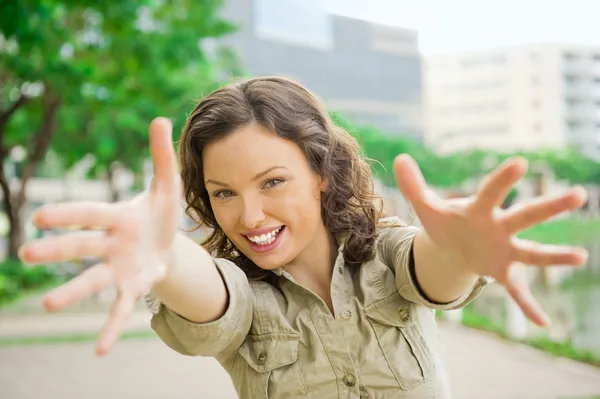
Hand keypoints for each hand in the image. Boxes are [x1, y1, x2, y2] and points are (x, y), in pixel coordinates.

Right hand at [18, 117, 180, 354]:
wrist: (167, 242)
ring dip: (72, 292)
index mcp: (118, 217)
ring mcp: (118, 268)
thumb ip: (161, 155)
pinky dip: (110, 328)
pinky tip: (100, 350)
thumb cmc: (160, 212)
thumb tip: (160, 117)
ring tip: (49, 305)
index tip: (40, 217)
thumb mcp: (167, 185)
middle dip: (57, 250)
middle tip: (25, 252)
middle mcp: (111, 244)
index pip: (91, 213)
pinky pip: (118, 309)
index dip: (69, 215)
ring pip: (92, 281)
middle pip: (82, 247)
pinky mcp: (131, 288)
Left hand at [393, 154, 587, 325]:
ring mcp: (505, 250)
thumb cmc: (445, 222)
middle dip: (551, 206)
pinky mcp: (502, 271)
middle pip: (526, 216)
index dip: (503, 180)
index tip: (520, 163)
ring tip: (580, 256)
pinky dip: (527, 305)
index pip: (492, 191)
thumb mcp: (426, 208)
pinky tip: (543, 323)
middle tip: (579, 195)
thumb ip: (413, 186)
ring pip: (533, 253)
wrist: (453, 245)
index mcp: (479, 209)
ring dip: (554, 256)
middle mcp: (499, 227)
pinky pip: (517, 291)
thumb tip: (399, 159)